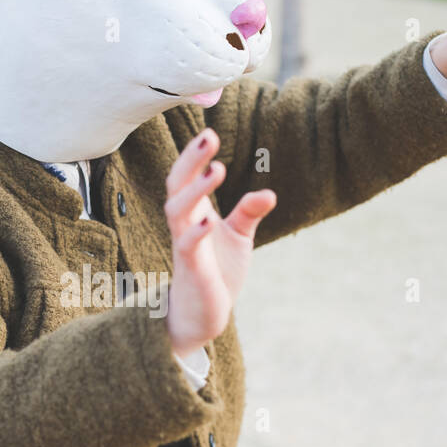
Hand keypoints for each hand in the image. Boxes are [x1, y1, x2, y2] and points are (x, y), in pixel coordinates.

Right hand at [164, 129, 275, 357]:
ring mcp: (184, 246)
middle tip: (209, 136)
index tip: (209, 133)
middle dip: (190, 160)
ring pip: (177, 212)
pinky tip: (210, 219)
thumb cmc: (216, 271)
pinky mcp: (192, 269)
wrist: (203, 313)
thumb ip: (248, 213)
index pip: (185, 177)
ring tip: (217, 169)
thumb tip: (269, 193)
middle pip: (177, 185)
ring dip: (195, 190)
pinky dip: (196, 232)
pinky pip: (187, 247)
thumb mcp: (238, 237)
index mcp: (193, 213)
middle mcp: (183, 225)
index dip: (194, 155)